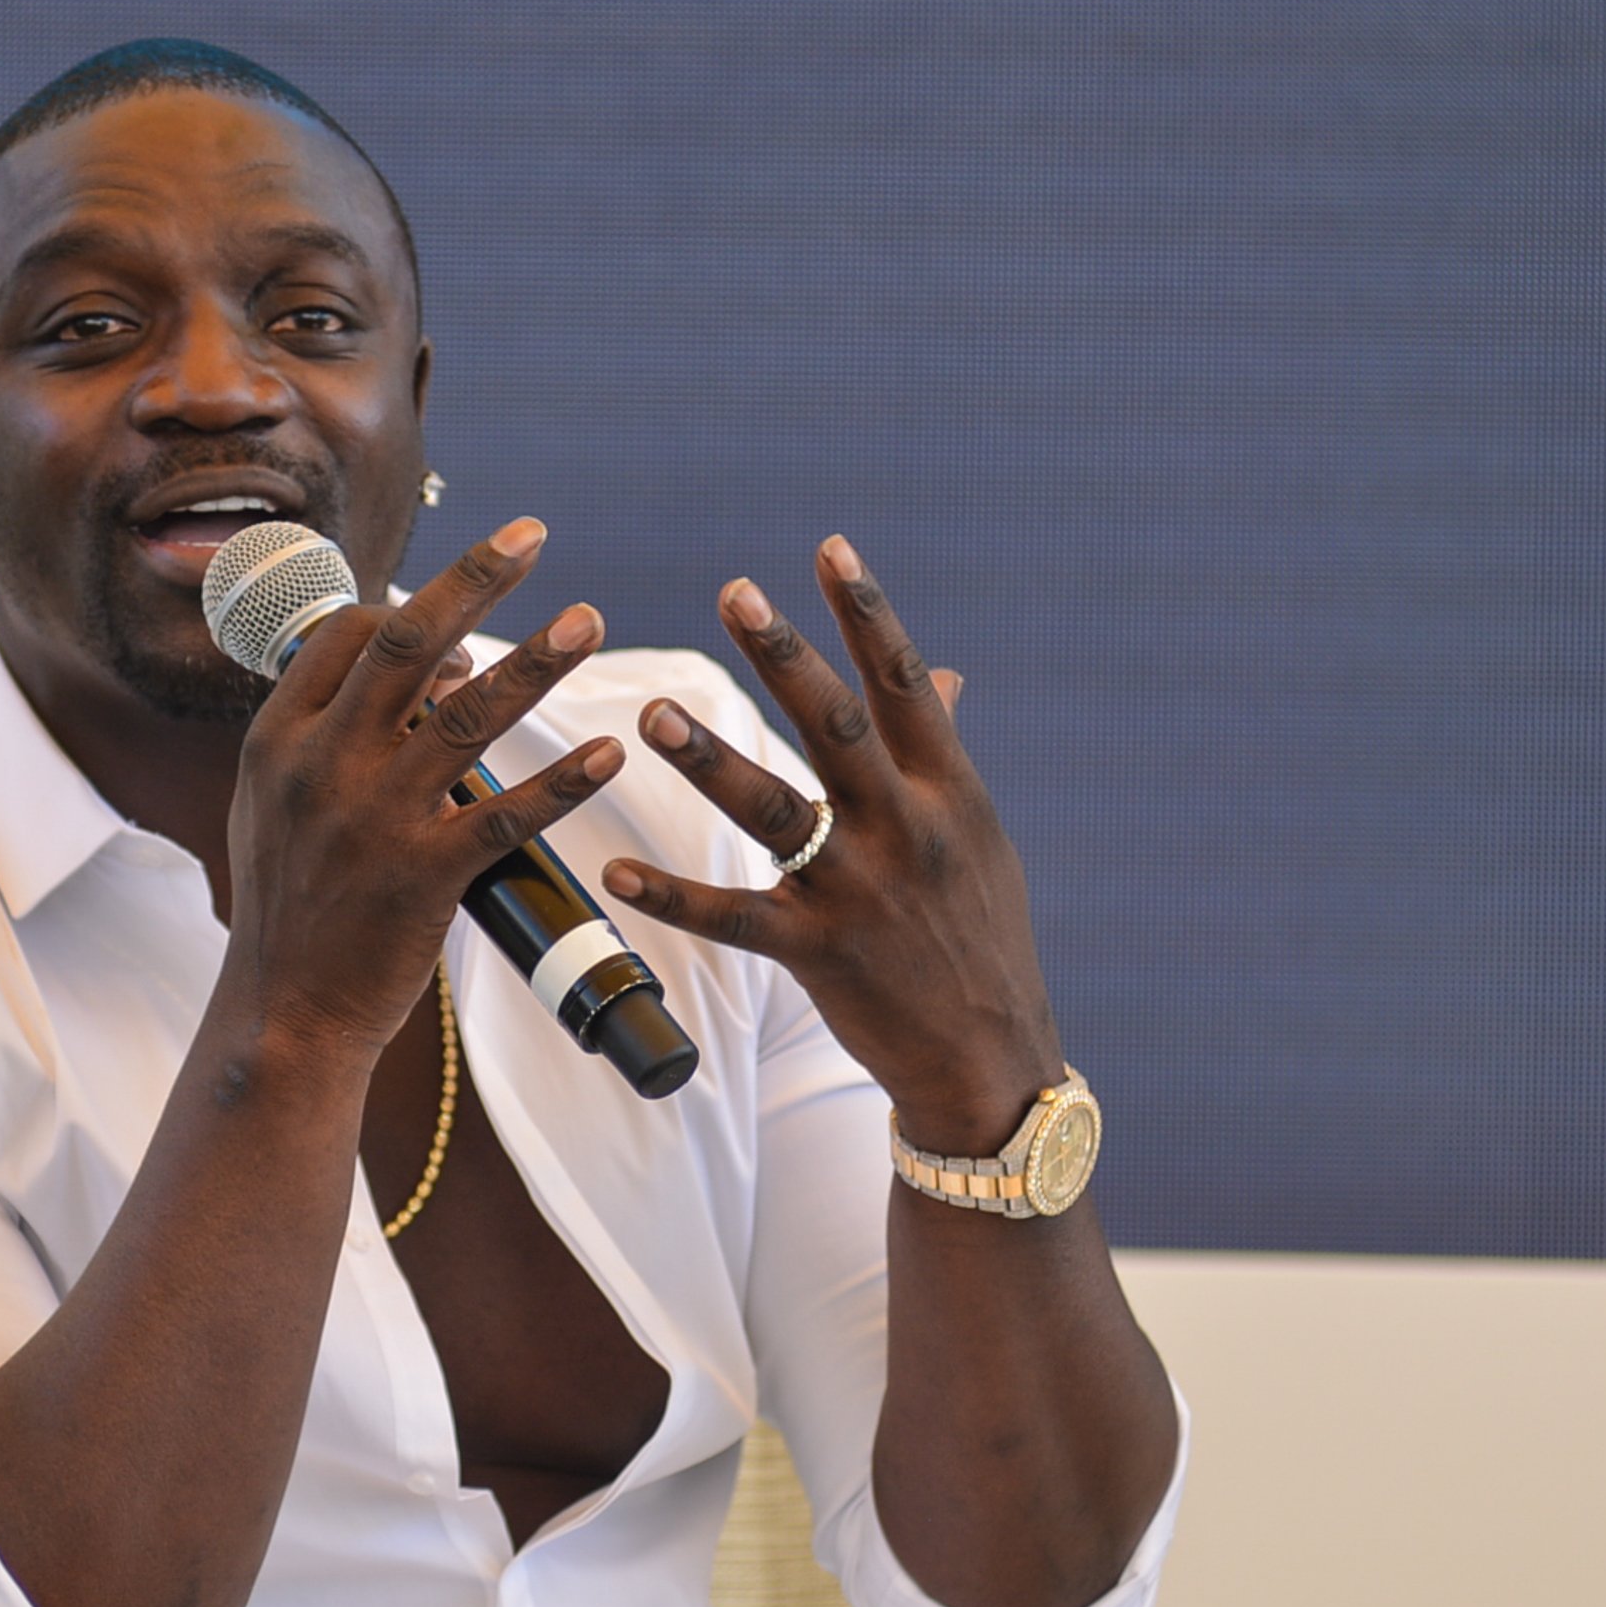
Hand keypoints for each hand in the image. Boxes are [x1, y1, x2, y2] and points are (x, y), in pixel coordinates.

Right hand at [223, 517, 624, 1058]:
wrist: (283, 1014)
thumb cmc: (290, 907)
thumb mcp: (273, 806)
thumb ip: (328, 735)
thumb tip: (419, 673)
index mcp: (278, 740)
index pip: (347, 636)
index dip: (409, 609)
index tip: (465, 610)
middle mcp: (322, 765)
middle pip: (409, 645)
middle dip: (474, 580)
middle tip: (533, 535)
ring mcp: (373, 819)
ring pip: (467, 717)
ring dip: (536, 662)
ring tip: (589, 620)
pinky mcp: (422, 877)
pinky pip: (506, 814)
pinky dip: (562, 780)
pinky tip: (606, 753)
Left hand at [601, 535, 1062, 1154]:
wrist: (989, 1057)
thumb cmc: (980, 934)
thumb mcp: (978, 838)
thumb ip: (946, 752)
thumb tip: (945, 675)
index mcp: (948, 792)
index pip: (904, 684)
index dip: (866, 614)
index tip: (828, 549)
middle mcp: (906, 830)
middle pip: (836, 726)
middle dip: (783, 656)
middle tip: (734, 591)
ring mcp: (859, 892)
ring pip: (774, 812)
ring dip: (708, 760)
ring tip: (651, 715)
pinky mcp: (817, 953)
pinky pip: (733, 918)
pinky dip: (672, 896)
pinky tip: (616, 871)